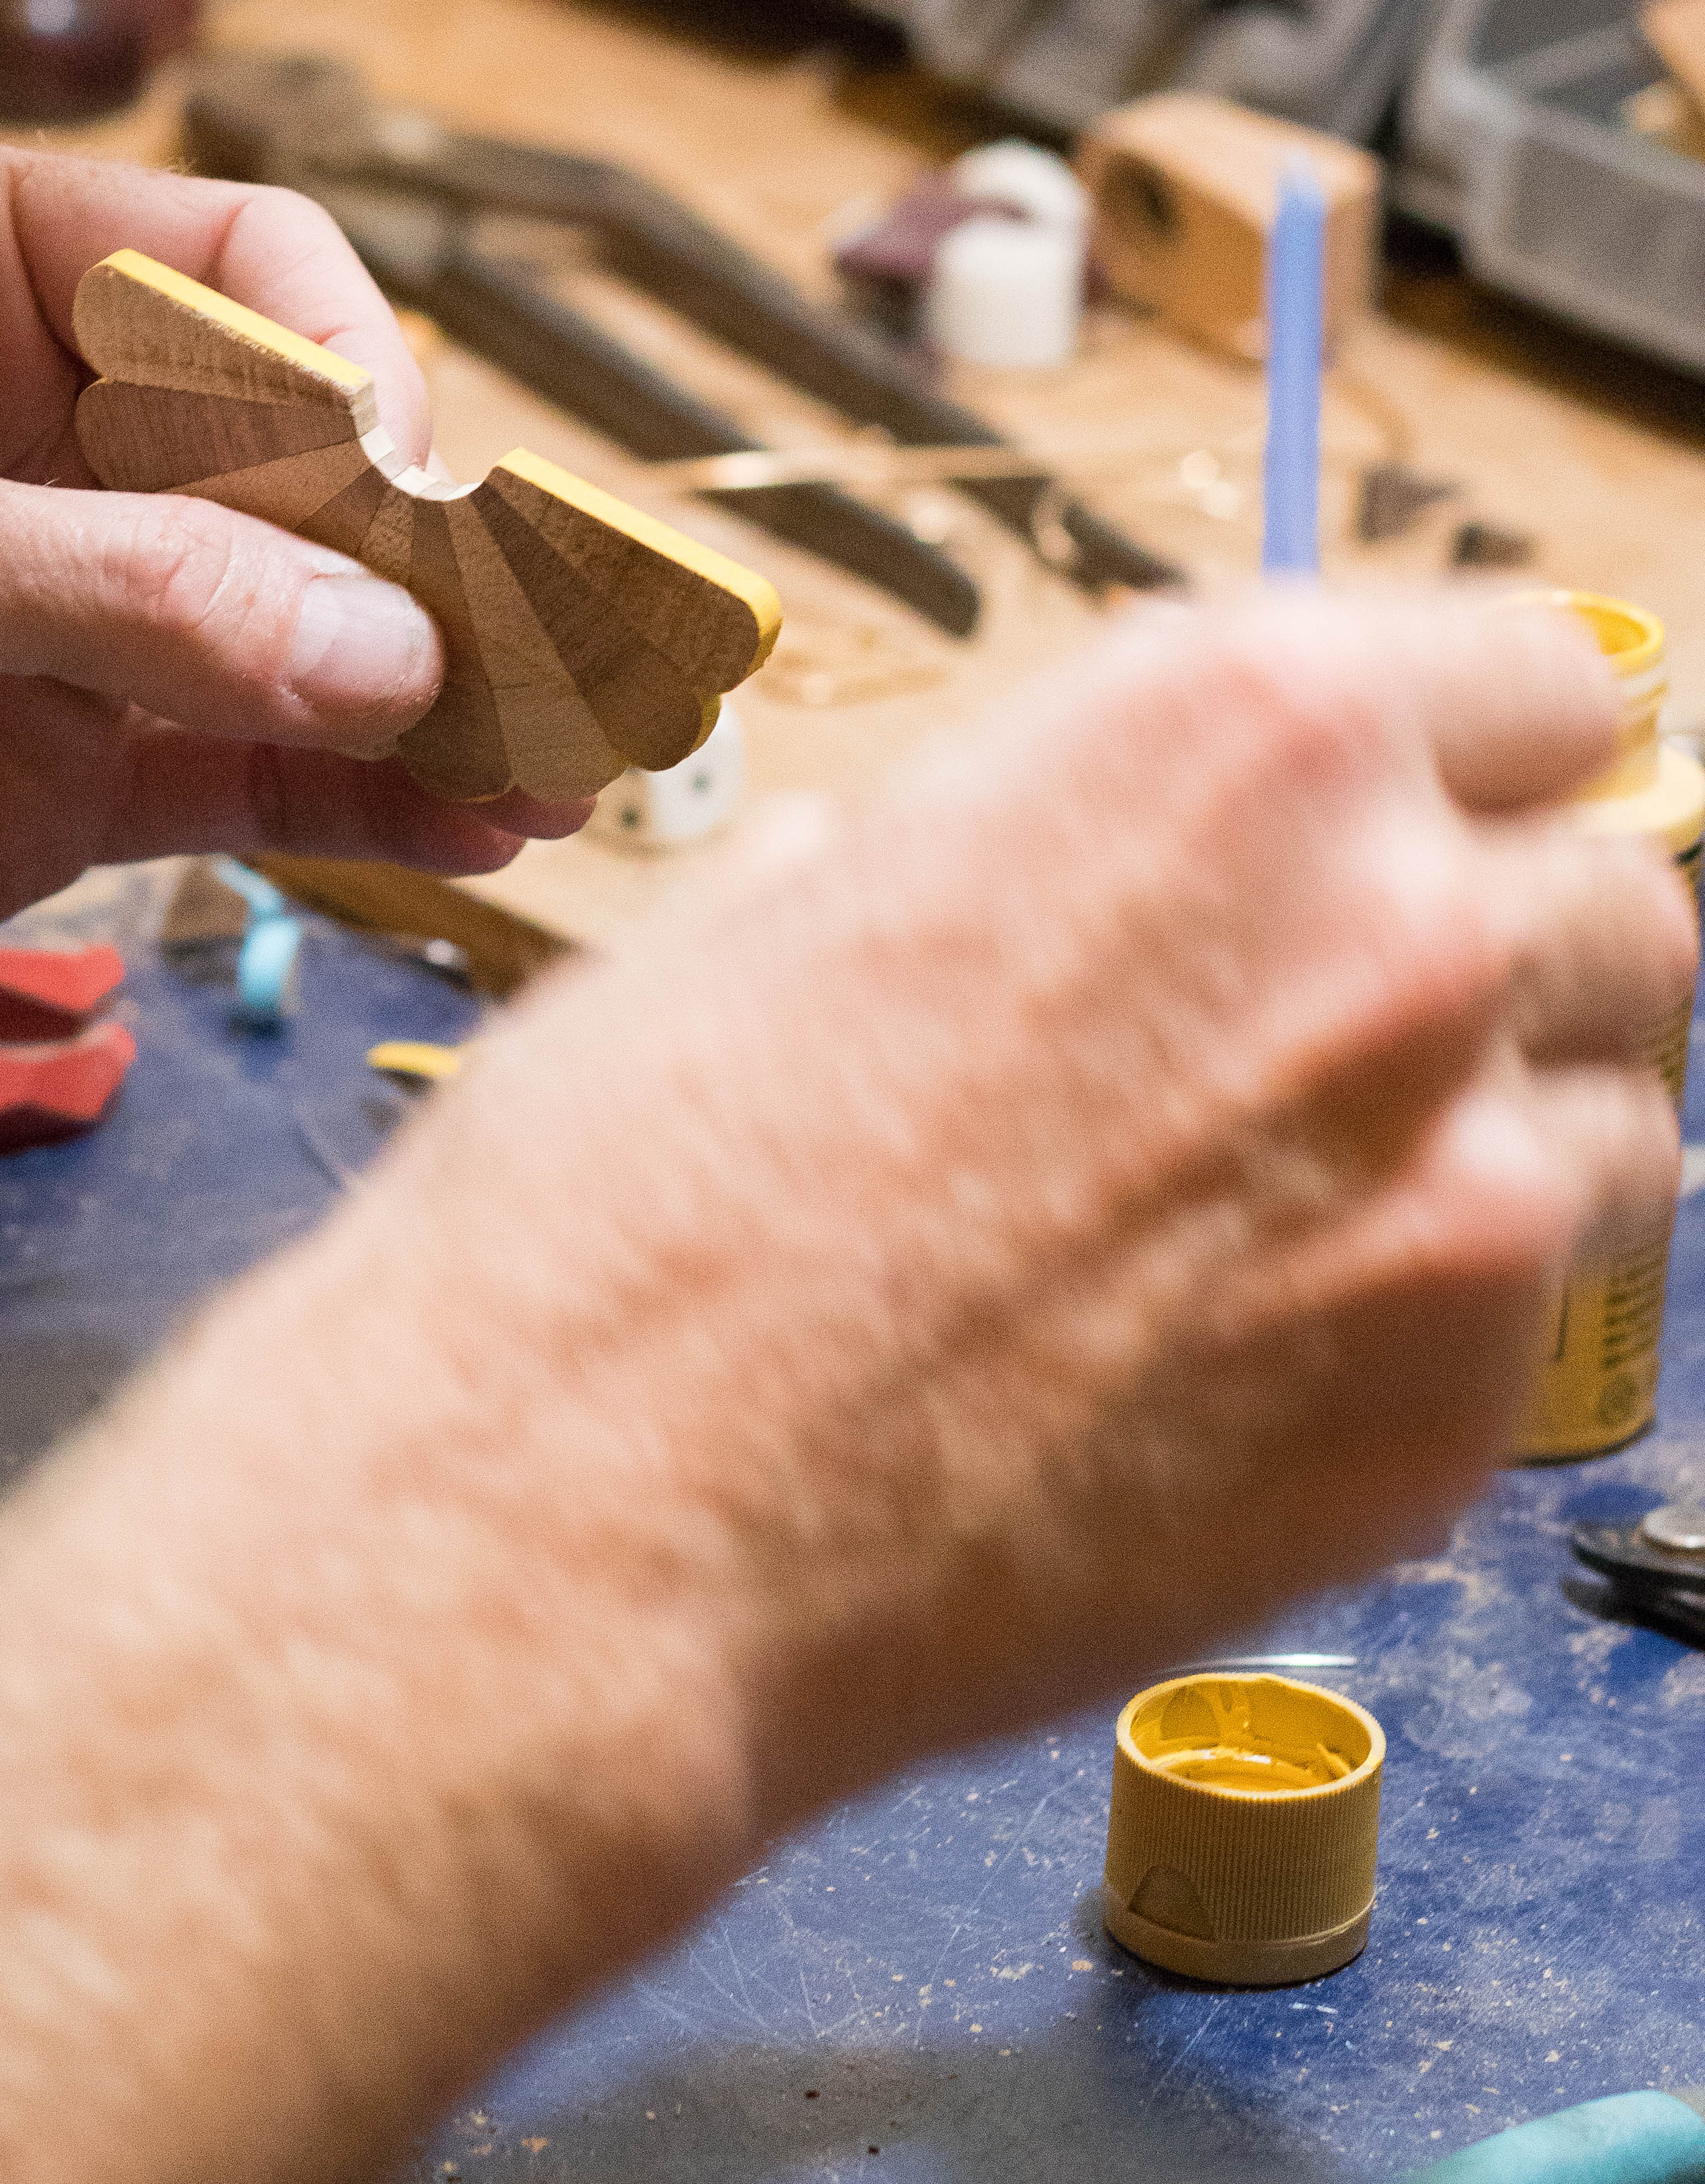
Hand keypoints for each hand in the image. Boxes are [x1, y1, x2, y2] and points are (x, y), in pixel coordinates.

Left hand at [0, 131, 581, 1248]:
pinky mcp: (32, 777)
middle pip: (288, 457)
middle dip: (431, 550)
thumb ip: (120, 596)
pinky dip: (359, 794)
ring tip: (578, 754)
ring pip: (289, 625)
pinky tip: (477, 826)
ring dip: (431, 685)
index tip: (417, 500)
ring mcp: (30, 609)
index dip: (345, 374)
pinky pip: (241, 767)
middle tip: (575, 643)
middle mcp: (5, 419)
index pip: (222, 264)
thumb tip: (387, 646)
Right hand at [194, 589, 1694, 1879]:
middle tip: (1349, 1043)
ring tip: (1301, 1215)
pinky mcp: (1450, 1422)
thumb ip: (1025, 844)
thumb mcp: (805, 888)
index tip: (1433, 815)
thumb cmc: (634, 1196)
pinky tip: (1231, 1365)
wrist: (583, 1504)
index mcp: (1235, 737)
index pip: (1544, 679)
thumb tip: (1078, 877)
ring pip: (1627, 1121)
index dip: (1474, 756)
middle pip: (1621, 898)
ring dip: (1506, 1145)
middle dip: (1508, 953)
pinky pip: (1537, 1339)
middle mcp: (1393, 932)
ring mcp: (1456, 1191)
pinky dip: (1426, 1339)